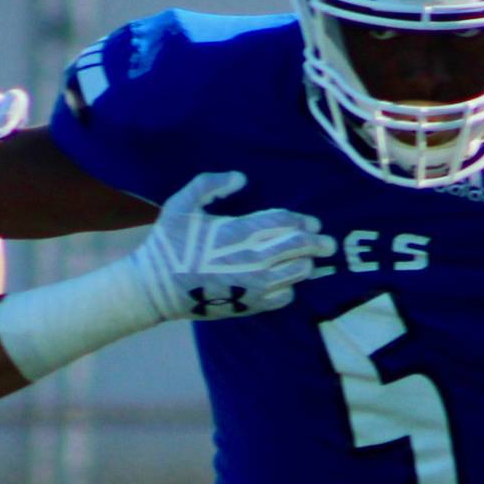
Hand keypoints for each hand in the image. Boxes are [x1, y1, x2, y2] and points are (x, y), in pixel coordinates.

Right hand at [126, 172, 332, 322]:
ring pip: (297, 273)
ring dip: (306, 264)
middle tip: (327, 242)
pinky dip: (290, 287)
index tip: (312, 222)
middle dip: (317, 243)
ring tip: (308, 260)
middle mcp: (252, 259)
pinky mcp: (250, 305)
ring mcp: (253, 285)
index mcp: (238, 232)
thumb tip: (240, 178)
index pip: (285, 222)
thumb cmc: (169, 244)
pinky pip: (285, 297)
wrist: (156, 288)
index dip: (302, 221)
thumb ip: (210, 184)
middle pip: (299, 248)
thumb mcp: (181, 204)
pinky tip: (284, 281)